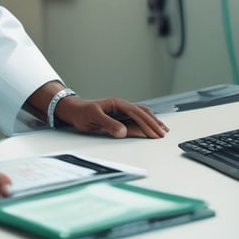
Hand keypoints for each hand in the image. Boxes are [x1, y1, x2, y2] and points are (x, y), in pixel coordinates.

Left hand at [54, 96, 168, 138]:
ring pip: (142, 114)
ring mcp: (122, 110)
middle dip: (153, 124)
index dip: (146, 123)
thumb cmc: (82, 113)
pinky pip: (137, 117)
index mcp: (117, 104)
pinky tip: (152, 126)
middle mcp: (121, 106)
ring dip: (153, 121)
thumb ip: (108, 124)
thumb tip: (123, 132)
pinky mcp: (121, 116)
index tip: (154, 133)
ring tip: (163, 130)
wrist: (75, 110)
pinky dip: (146, 121)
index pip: (136, 113)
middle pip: (142, 113)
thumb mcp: (93, 118)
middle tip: (162, 135)